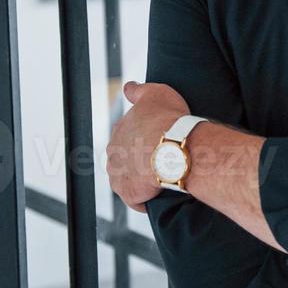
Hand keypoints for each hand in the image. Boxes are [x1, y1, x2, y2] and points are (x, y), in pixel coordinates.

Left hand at [106, 81, 188, 212]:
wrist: (174, 148)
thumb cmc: (167, 120)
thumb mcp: (155, 93)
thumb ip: (139, 90)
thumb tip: (129, 87)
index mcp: (119, 130)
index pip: (125, 134)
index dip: (142, 137)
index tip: (156, 139)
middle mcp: (113, 152)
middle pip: (124, 157)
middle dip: (138, 159)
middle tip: (160, 159)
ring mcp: (119, 174)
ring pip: (127, 178)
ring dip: (140, 180)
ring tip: (160, 179)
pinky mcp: (129, 193)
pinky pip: (135, 200)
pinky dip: (145, 199)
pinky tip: (158, 195)